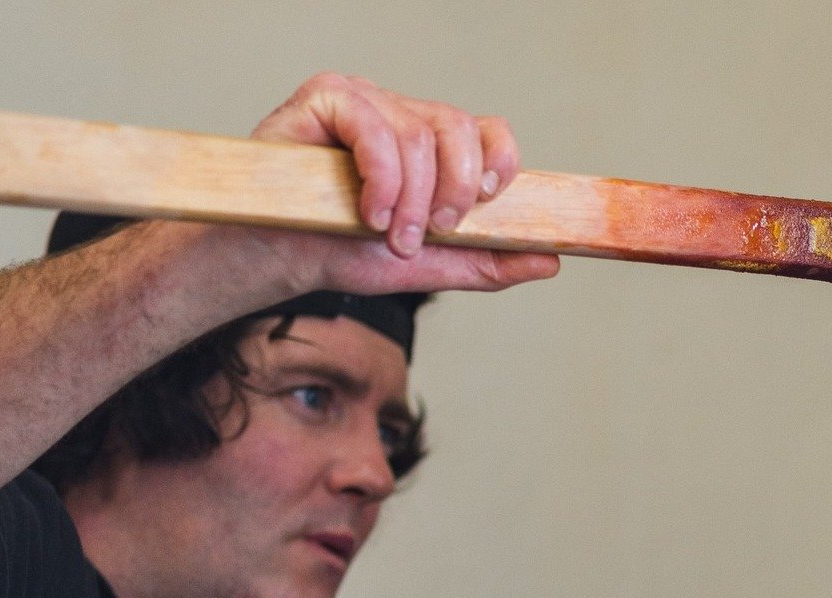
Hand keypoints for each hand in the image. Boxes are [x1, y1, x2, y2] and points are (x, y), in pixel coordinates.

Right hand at [248, 73, 559, 296]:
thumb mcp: (428, 266)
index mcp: (430, 147)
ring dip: (410, 200)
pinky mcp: (326, 97)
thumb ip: (486, 262)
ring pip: (419, 135)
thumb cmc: (343, 252)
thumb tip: (550, 258)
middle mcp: (401, 115)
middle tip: (428, 232)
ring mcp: (364, 101)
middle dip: (454, 191)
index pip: (488, 130)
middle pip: (459, 127)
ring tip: (386, 234)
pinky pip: (373, 126)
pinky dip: (381, 178)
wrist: (281, 259)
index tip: (488, 202)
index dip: (500, 161)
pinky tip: (368, 211)